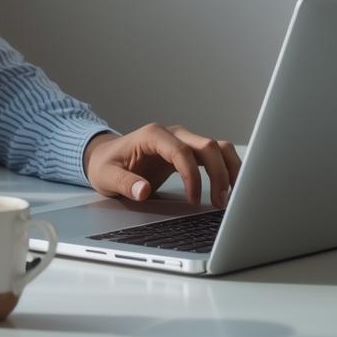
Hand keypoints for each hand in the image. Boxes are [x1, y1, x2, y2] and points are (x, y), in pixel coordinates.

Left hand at [82, 124, 241, 206]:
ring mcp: (183, 141)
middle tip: (220, 202)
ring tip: (229, 196)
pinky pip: (215, 155)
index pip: (182, 151)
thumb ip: (124, 183)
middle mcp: (172, 134)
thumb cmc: (106, 164)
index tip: (194, 200)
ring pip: (217, 147)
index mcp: (153, 135)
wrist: (106, 157)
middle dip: (218, 174)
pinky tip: (230, 187)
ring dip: (228, 169)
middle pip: (207, 146)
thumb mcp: (106, 176)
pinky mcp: (189, 151)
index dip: (192, 176)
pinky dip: (226, 169)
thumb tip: (143, 191)